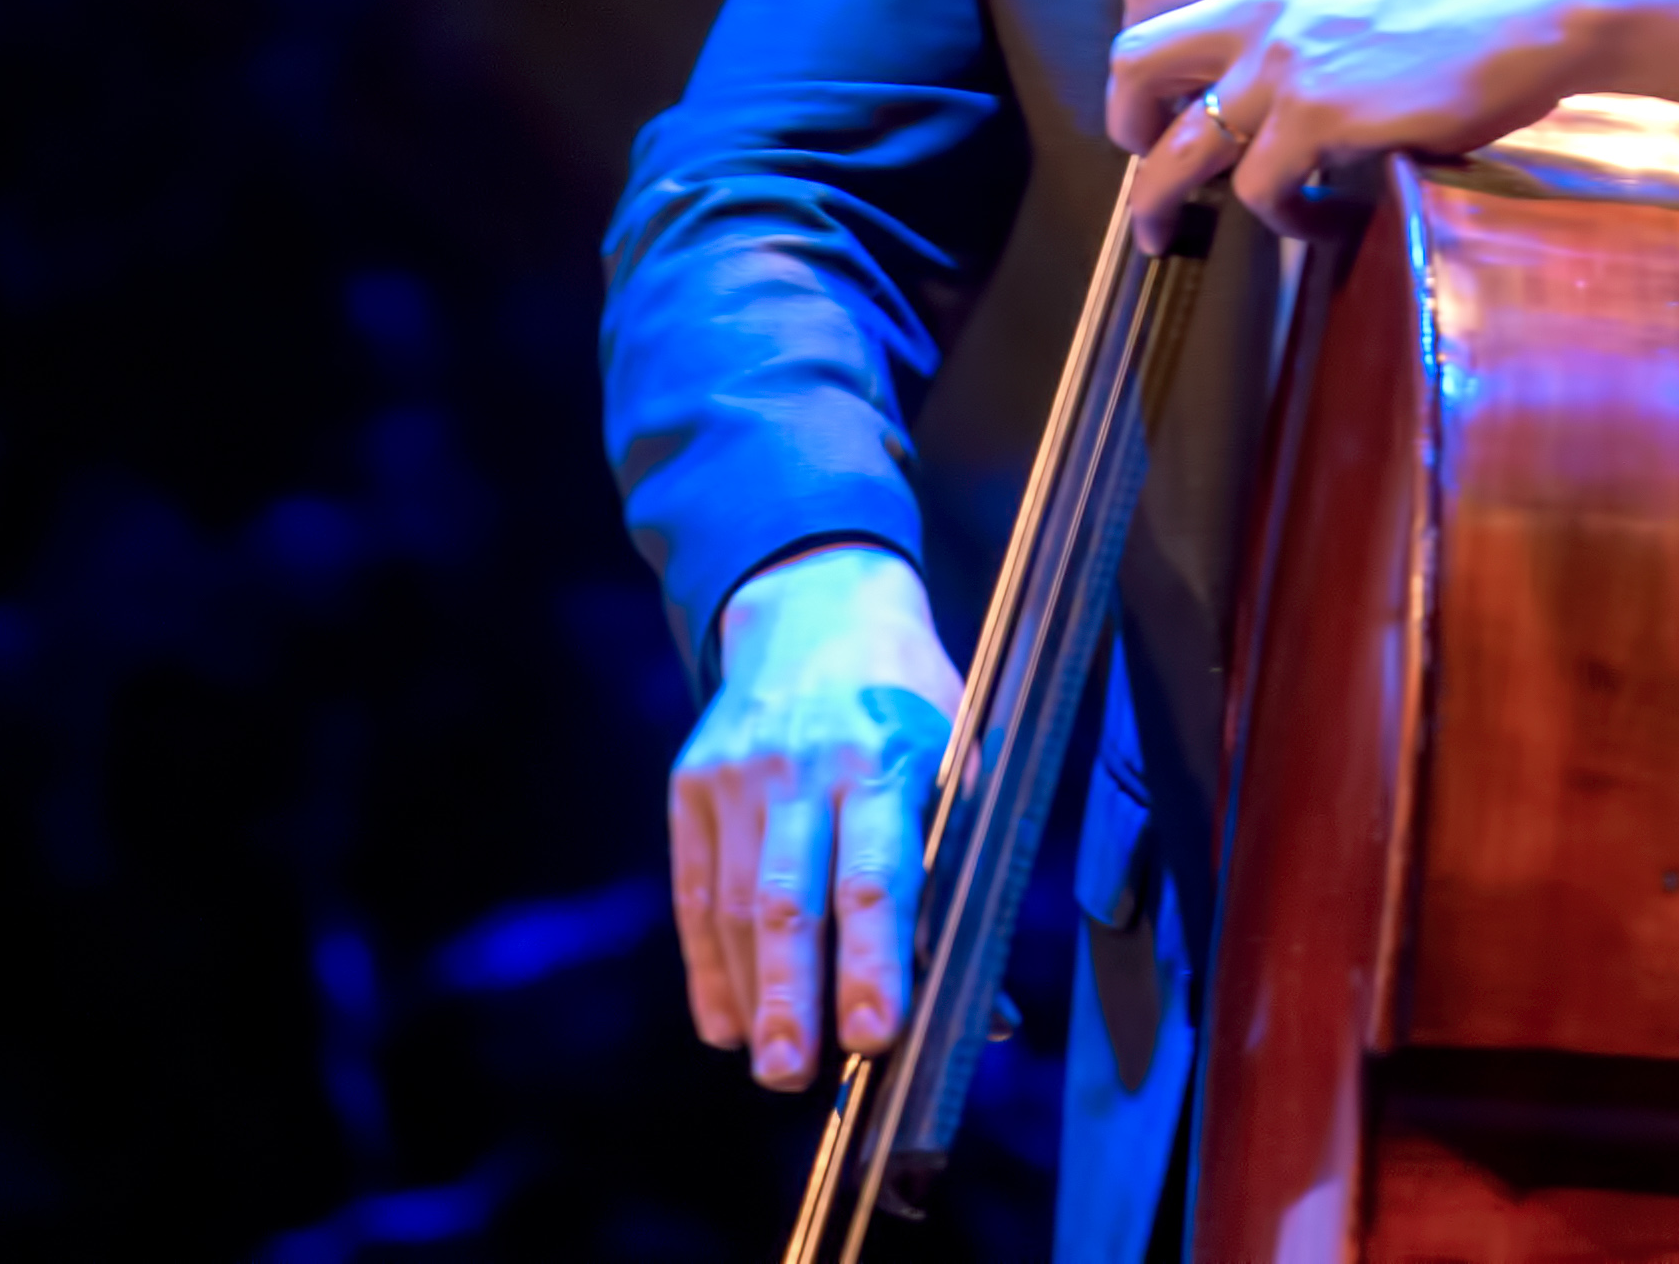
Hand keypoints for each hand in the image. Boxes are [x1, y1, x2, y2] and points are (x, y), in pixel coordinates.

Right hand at [672, 539, 959, 1088]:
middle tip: (794, 1075)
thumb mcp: (958, 762)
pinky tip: (725, 1020)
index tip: (876, 1035)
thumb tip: (986, 1012)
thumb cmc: (906, 698)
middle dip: (793, 995)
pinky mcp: (693, 783)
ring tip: (771, 1064)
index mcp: (885, 755)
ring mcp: (739, 772)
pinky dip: (707, 962)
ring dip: (752, 993)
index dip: (874, 960)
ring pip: (738, 902)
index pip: (877, 874)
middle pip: (792, 897)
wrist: (813, 601)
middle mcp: (804, 763)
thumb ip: (960, 881)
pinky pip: (695, 888)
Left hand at [1103, 0, 1678, 247]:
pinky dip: (1277, 219)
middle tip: (1145, 163)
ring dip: (1161, 200)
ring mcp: (1286, 62)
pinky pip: (1260, 190)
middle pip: (1131, 60)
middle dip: (1123, 123)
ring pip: (1176, 147)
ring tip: (1173, 233)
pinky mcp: (1321, 118)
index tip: (1155, 87)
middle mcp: (1261, 5)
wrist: (1546, 4)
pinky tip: (1310, 221)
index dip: (1137, 41)